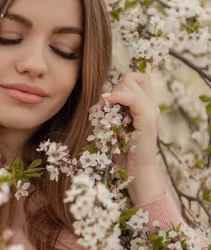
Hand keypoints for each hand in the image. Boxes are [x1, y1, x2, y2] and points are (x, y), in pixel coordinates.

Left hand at [100, 72, 163, 202]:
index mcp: (145, 106)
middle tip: (103, 109)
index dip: (119, 84)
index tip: (108, 102)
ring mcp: (151, 110)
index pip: (136, 78)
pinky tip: (106, 103)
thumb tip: (98, 102)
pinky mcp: (148, 118)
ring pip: (128, 83)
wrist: (136, 171)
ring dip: (111, 95)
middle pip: (129, 78)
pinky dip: (116, 97)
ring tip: (104, 112)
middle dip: (112, 89)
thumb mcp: (113, 127)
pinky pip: (131, 97)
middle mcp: (150, 105)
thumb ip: (110, 112)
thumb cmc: (122, 153)